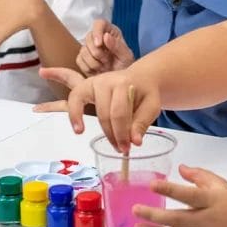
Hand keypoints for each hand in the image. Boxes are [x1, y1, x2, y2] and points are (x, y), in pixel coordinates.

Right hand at [35, 66, 159, 151]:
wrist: (141, 78)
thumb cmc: (146, 93)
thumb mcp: (152, 106)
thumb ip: (142, 123)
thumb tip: (135, 142)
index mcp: (124, 83)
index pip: (119, 112)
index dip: (122, 133)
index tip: (127, 148)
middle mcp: (107, 80)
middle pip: (105, 113)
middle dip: (113, 135)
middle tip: (121, 149)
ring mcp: (94, 82)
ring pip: (91, 108)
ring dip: (98, 128)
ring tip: (102, 142)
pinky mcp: (86, 87)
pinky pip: (74, 99)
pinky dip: (74, 114)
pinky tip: (78, 129)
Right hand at [76, 19, 134, 75]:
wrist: (119, 82)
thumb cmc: (125, 67)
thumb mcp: (126, 57)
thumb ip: (117, 46)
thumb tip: (106, 36)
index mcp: (111, 32)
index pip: (99, 23)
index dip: (97, 32)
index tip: (99, 44)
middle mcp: (99, 37)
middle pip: (88, 37)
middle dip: (97, 53)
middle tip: (107, 62)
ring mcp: (89, 48)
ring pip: (83, 50)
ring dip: (94, 62)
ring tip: (105, 67)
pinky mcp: (82, 58)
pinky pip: (79, 61)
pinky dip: (89, 68)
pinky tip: (98, 71)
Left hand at [134, 165, 226, 226]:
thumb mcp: (221, 184)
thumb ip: (200, 175)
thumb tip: (180, 168)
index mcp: (211, 201)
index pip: (188, 194)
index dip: (169, 189)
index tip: (152, 185)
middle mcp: (208, 221)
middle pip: (177, 219)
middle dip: (153, 215)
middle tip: (136, 210)